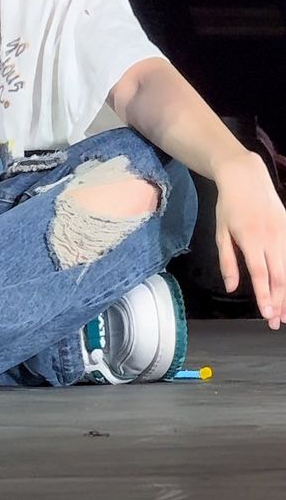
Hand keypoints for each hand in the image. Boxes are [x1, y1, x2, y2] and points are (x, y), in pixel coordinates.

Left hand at [214, 151, 285, 328]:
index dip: (264, 296)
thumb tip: (232, 288)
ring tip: (285, 313)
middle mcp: (270, 237)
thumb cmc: (229, 206)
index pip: (259, 273)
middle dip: (279, 302)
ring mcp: (283, 232)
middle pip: (278, 275)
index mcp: (250, 238)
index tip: (267, 315)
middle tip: (276, 322)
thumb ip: (227, 261)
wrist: (246, 177)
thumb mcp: (221, 232)